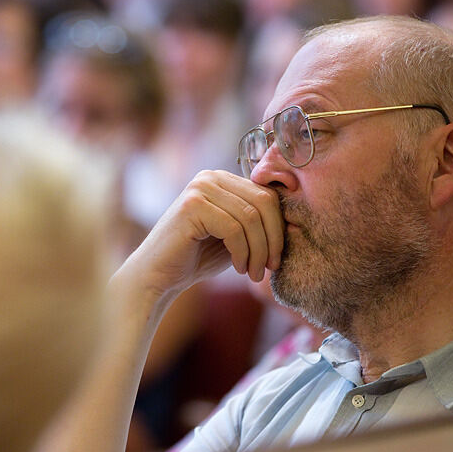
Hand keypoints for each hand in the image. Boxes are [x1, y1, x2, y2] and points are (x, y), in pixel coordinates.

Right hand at [123, 170, 283, 303]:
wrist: (158, 276)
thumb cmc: (197, 258)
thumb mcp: (235, 237)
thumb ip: (257, 224)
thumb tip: (294, 222)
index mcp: (223, 179)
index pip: (267, 196)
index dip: (278, 229)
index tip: (276, 260)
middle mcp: (211, 176)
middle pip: (264, 203)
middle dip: (273, 240)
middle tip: (269, 269)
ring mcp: (200, 188)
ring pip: (251, 218)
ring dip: (258, 251)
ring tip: (252, 273)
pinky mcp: (192, 205)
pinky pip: (234, 228)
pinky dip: (243, 253)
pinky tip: (238, 268)